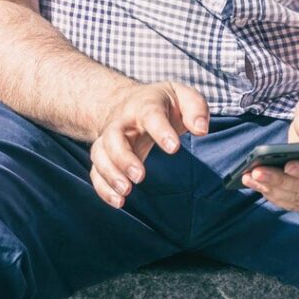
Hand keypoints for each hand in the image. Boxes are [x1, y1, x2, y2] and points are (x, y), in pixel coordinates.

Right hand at [89, 81, 209, 207]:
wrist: (129, 102)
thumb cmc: (163, 103)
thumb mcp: (183, 96)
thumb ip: (196, 108)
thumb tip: (201, 129)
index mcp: (145, 106)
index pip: (151, 115)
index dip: (161, 131)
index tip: (173, 148)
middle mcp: (123, 122)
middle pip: (114, 137)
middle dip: (123, 157)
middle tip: (140, 176)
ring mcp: (111, 139)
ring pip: (100, 154)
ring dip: (110, 174)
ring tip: (126, 192)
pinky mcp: (106, 156)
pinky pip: (96, 171)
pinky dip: (103, 187)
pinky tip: (117, 201)